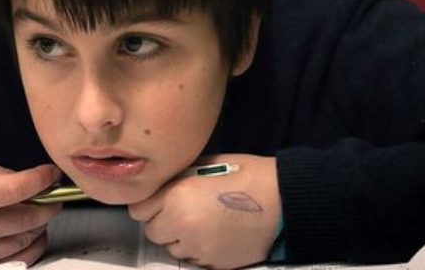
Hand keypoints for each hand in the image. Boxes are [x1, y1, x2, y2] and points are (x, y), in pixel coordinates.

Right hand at [0, 156, 61, 268]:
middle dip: (47, 204)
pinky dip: (31, 245)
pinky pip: (20, 261)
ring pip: (27, 241)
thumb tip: (33, 182)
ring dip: (40, 225)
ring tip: (35, 212)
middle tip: (50, 195)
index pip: (14, 189)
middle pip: (26, 219)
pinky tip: (27, 232)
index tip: (51, 174)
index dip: (41, 180)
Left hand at [128, 154, 280, 268]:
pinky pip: (193, 258)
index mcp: (178, 196)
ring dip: (180, 237)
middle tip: (183, 208)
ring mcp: (199, 249)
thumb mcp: (209, 164)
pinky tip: (215, 233)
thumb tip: (163, 183)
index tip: (161, 198)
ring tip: (202, 221)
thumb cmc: (250, 175)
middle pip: (153, 231)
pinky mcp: (214, 264)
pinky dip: (198, 248)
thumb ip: (180, 177)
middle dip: (163, 221)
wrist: (285, 203)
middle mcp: (182, 226)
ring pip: (173, 247)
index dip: (150, 203)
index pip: (139, 210)